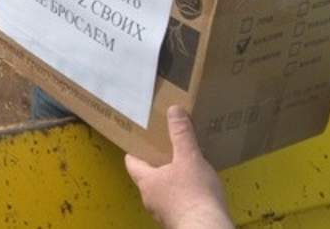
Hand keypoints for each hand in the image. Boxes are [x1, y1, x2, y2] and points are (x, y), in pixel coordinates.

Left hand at [123, 106, 234, 228]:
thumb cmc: (193, 194)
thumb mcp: (189, 158)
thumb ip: (181, 134)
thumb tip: (173, 110)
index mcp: (147, 181)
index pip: (132, 162)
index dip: (135, 150)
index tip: (141, 138)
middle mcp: (151, 198)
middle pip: (148, 176)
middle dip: (157, 163)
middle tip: (168, 148)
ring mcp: (164, 213)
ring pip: (163, 191)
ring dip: (172, 180)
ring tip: (186, 167)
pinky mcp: (179, 221)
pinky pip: (177, 203)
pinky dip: (183, 194)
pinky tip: (197, 188)